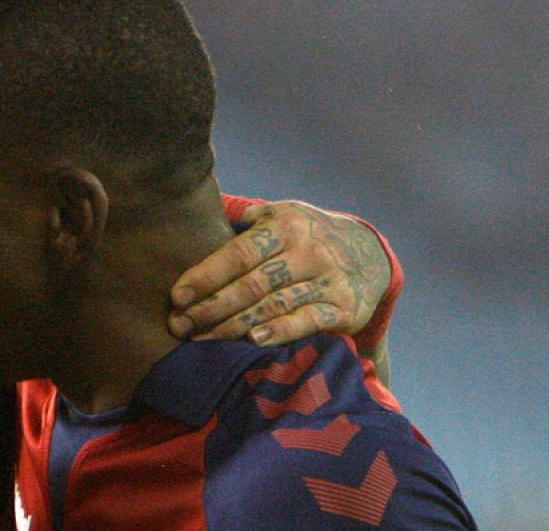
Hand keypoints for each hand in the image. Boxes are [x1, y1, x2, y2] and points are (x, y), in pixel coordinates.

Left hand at [167, 201, 390, 345]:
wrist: (370, 254)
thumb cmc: (308, 234)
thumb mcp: (282, 213)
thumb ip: (245, 215)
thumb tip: (198, 207)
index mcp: (286, 226)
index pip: (238, 253)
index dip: (206, 275)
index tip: (177, 296)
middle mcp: (307, 252)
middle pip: (252, 284)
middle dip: (212, 307)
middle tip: (180, 325)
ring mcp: (328, 281)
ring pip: (274, 305)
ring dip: (235, 325)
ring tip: (203, 339)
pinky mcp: (343, 308)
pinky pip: (307, 322)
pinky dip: (280, 332)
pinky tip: (253, 341)